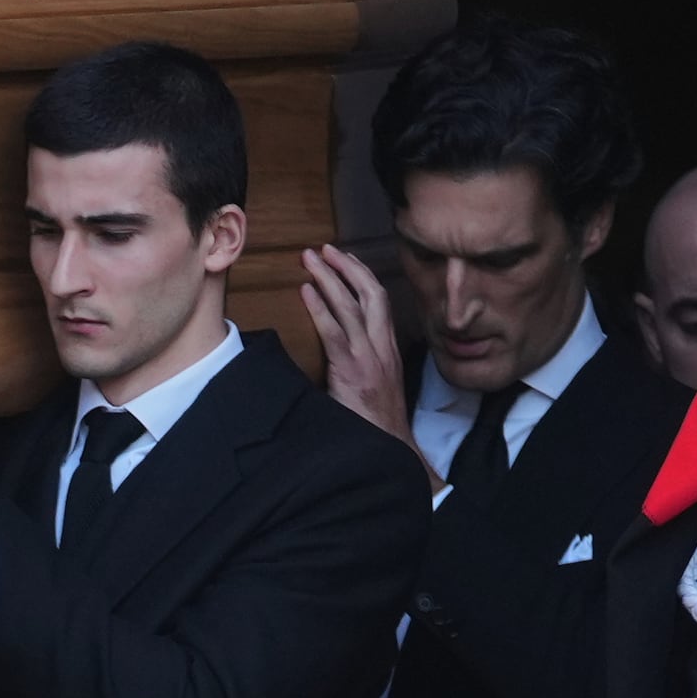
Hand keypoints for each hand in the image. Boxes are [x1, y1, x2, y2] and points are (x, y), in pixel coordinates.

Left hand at [298, 244, 413, 448]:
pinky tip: (306, 291)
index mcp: (389, 348)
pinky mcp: (353, 370)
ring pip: (351, 306)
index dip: (363, 276)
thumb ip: (362, 361)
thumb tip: (338, 347)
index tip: (345, 259)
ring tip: (309, 259)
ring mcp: (369, 357)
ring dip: (329, 278)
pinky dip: (320, 308)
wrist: (389, 449)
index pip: (380, 301)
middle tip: (325, 249)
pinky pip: (335, 332)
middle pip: (371, 293)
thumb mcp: (376, 383)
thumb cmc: (378, 421)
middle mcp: (382, 346)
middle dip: (347, 266)